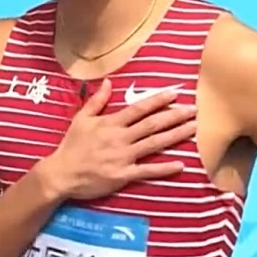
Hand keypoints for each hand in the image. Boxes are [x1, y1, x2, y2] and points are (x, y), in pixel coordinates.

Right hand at [39, 78, 195, 200]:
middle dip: (174, 116)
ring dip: (175, 135)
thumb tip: (109, 81)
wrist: (62, 173)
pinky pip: (147, 171)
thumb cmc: (72, 146)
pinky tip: (180, 164)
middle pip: (152, 124)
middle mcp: (120, 138)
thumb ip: (97, 100)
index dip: (158, 101)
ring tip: (193, 129)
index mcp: (111, 123)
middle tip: (194, 111)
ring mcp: (123, 157)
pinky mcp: (124, 175)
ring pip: (154, 144)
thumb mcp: (81, 119)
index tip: (175, 94)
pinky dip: (164, 168)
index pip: (139, 109)